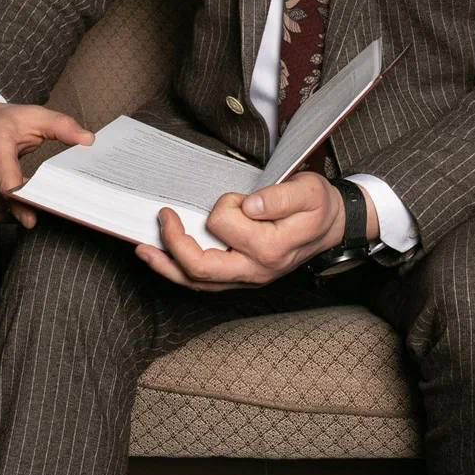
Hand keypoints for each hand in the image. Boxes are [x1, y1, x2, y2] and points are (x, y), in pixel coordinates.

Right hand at [0, 97, 93, 228]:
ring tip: (35, 192)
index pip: (7, 185)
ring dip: (22, 208)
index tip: (37, 216)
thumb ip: (62, 126)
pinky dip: (10, 211)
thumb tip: (88, 140)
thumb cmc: (1, 122)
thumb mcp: (33, 116)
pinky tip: (19, 198)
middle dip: (33, 204)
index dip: (24, 203)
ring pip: (5, 213)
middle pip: (8, 203)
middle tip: (55, 200)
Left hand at [135, 172, 374, 291]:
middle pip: (202, 269)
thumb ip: (280, 197)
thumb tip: (250, 204)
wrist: (332, 226)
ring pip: (198, 282)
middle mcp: (256, 270)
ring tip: (142, 250)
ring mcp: (247, 278)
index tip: (239, 196)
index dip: (224, 205)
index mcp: (271, 248)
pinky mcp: (240, 277)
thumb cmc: (318, 206)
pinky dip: (179, 272)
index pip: (226, 226)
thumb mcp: (309, 191)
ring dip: (167, 266)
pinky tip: (163, 259)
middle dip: (174, 244)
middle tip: (162, 217)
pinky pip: (204, 282)